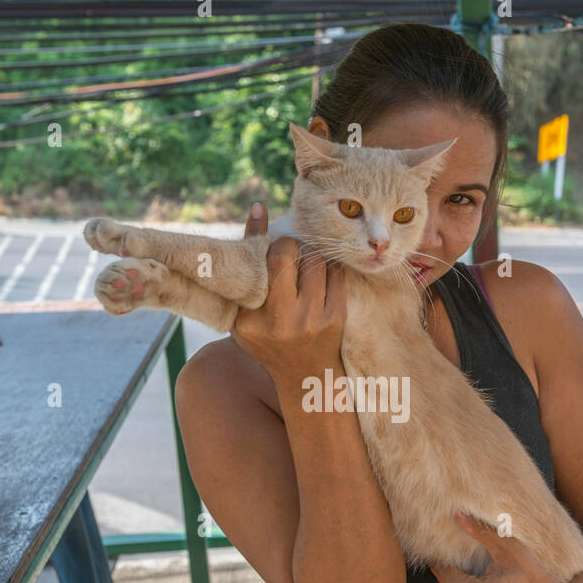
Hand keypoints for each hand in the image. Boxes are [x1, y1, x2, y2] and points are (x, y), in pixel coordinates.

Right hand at [230, 201, 346, 381]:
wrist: (305, 375)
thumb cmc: (268, 336)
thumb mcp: (245, 311)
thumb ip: (247, 263)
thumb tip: (259, 207)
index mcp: (251, 319)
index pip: (257, 261)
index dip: (262, 238)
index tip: (265, 230)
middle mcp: (281, 320)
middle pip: (289, 254)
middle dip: (288, 245)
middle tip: (287, 252)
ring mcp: (312, 320)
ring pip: (315, 260)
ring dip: (309, 253)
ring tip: (303, 263)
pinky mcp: (336, 317)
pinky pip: (335, 273)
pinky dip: (327, 267)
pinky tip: (320, 275)